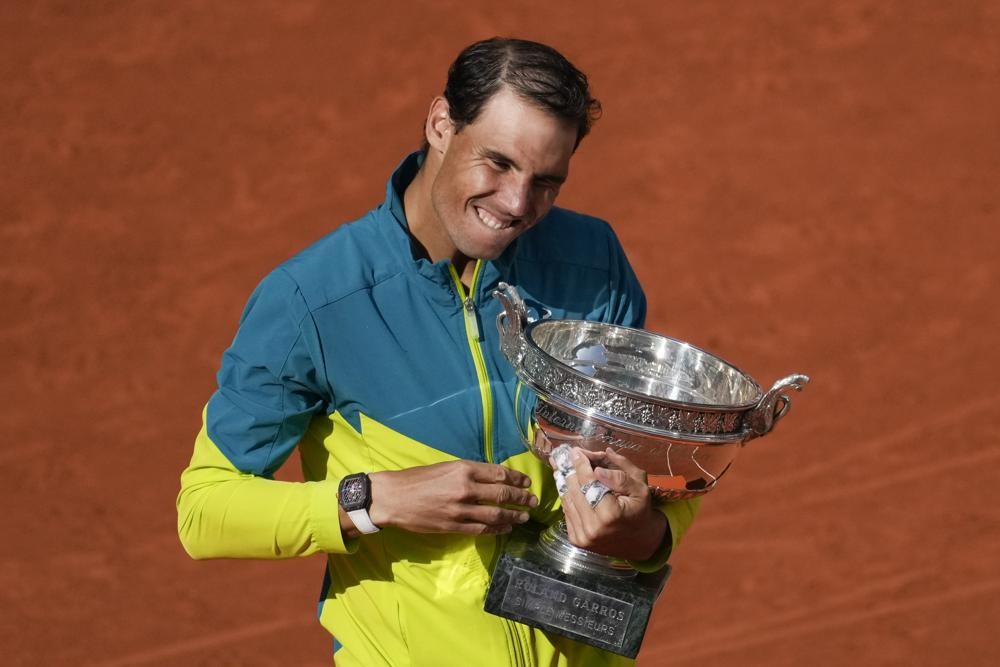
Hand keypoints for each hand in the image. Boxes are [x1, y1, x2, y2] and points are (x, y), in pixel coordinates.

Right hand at [363, 461, 537, 535]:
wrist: (392, 498)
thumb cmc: (416, 479)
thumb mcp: (444, 467)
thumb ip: (468, 473)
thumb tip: (491, 479)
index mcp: (463, 469)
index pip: (498, 474)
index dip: (516, 479)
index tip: (526, 482)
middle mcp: (465, 488)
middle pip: (502, 494)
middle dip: (521, 498)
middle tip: (532, 500)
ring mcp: (460, 509)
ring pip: (496, 514)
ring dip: (513, 516)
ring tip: (524, 516)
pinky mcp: (454, 526)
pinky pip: (482, 530)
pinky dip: (497, 530)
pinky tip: (506, 529)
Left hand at [552, 447, 666, 560]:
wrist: (639, 541)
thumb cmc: (640, 511)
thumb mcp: (640, 489)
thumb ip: (620, 476)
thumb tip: (597, 468)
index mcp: (610, 514)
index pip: (588, 482)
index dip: (581, 464)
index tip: (575, 451)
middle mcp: (592, 527)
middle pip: (574, 489)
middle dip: (573, 470)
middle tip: (572, 456)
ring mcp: (582, 536)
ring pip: (566, 499)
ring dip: (567, 481)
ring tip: (566, 467)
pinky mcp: (576, 540)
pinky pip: (566, 511)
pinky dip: (568, 496)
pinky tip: (572, 485)